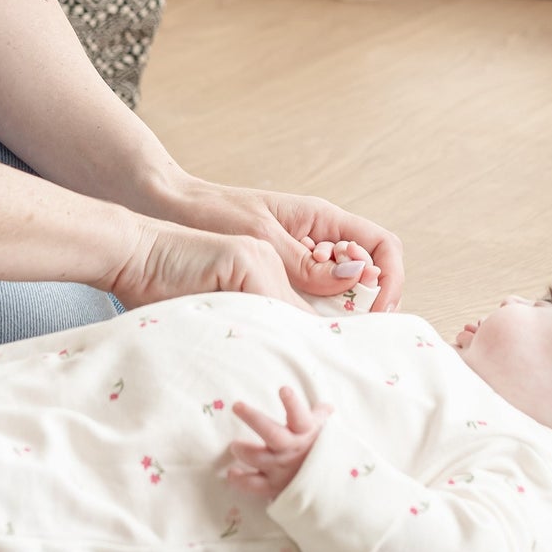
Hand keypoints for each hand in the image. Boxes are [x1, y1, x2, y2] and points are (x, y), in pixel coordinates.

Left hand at [142, 173, 404, 311]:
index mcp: (322, 220)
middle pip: (367, 274)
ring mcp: (298, 262)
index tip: (378, 310)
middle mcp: (317, 241)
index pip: (381, 245)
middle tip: (345, 334)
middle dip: (367, 304)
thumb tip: (355, 281)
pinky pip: (306, 304)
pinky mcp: (275, 282)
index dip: (390, 277)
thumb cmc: (209, 214)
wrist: (161, 217)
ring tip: (311, 337)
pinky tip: (288, 335)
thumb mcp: (261, 237)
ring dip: (334, 317)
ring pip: (337, 295)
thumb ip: (305, 262)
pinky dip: (306, 322)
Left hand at [227, 387, 331, 501]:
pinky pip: (254, 484)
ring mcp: (282, 468)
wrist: (328, 485)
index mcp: (306, 432)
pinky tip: (231, 473)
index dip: (292, 403)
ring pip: (259, 458)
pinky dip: (240, 480)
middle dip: (253, 419)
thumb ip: (321, 416)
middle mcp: (293, 449)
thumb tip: (326, 406)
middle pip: (272, 433)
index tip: (283, 389)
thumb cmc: (322, 450)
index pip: (300, 415)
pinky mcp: (274, 486)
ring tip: (234, 446)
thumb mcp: (325, 430)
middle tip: (236, 406)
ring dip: (244, 451)